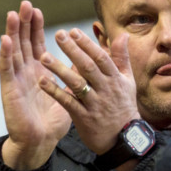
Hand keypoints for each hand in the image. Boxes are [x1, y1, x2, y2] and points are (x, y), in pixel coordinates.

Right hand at [0, 1, 70, 170]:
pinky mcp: (10, 90)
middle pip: (23, 42)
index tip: (38, 10)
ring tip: (13, 14)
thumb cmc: (54, 119)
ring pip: (13, 51)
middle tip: (25, 4)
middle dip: (23, 23)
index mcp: (39, 71)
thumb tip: (87, 57)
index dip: (35, 27)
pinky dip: (5, 54)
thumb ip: (75, 73)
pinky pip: (6, 69)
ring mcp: (16, 79)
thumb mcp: (69, 91)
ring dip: (12, 32)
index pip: (36, 44)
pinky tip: (5, 39)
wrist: (41, 142)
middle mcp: (25, 72)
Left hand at [39, 28, 139, 154]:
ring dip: (59, 69)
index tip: (72, 31)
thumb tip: (123, 35)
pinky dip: (55, 92)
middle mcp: (105, 89)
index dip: (86, 44)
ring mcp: (94, 104)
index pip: (100, 57)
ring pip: (76, 84)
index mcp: (115, 79)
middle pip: (88, 67)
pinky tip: (42, 82)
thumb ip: (122, 58)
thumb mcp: (128, 81)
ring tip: (43, 56)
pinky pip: (68, 103)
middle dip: (72, 50)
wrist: (124, 139)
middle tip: (58, 34)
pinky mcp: (84, 118)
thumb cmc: (124, 106)